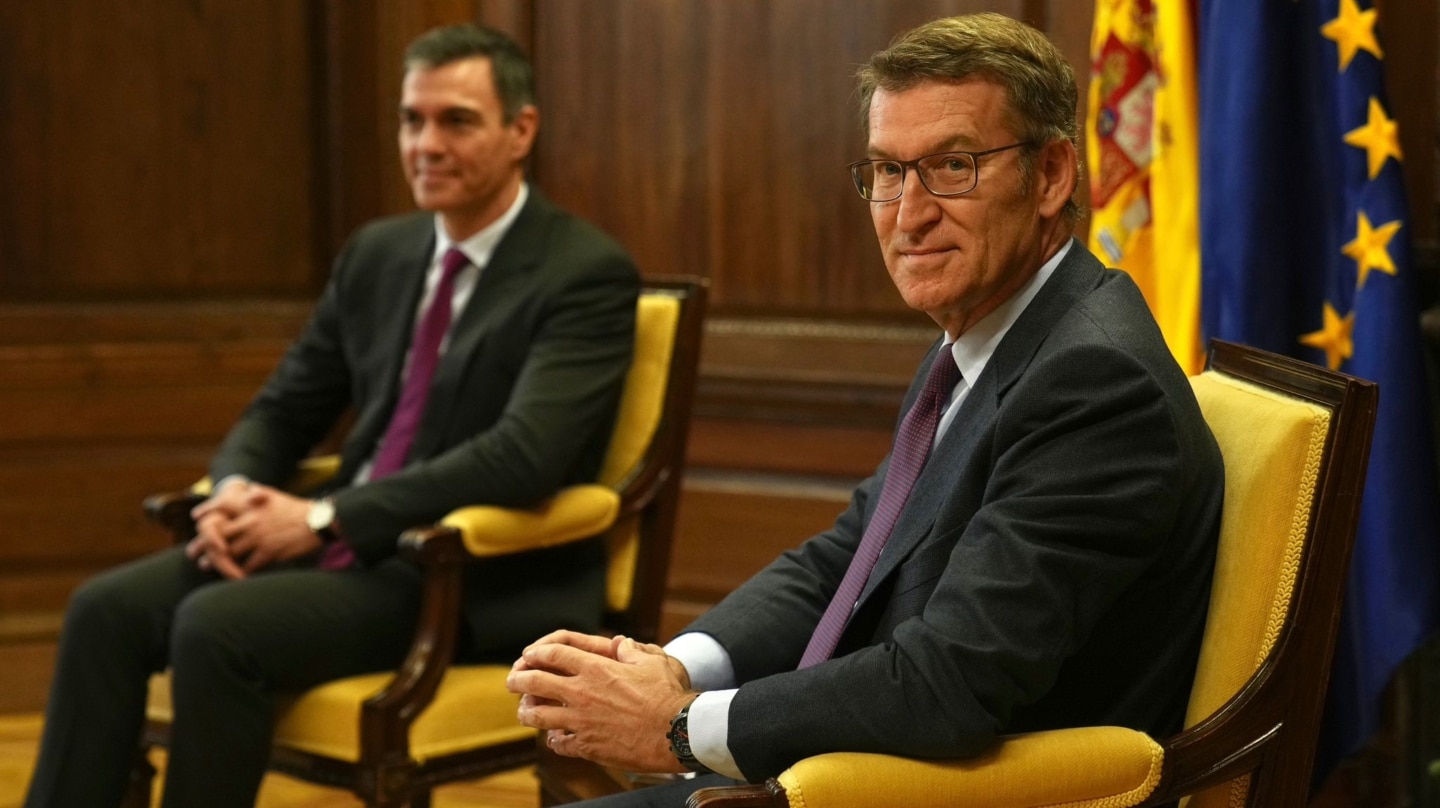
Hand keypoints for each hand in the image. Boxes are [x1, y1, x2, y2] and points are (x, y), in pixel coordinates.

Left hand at [187, 482, 322, 577]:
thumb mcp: (276, 495)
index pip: (222, 506)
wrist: (319, 523)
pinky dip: (238, 572)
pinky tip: (233, 574)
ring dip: (215, 561)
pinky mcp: (269, 553)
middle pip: (218, 533)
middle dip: (202, 544)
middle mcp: (252, 521)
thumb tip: (247, 491)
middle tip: (193, 553)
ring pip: (229, 553)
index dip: (207, 512)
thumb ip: (259, 494)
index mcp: (252, 506)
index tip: (195, 518)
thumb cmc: (296, 510)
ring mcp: (260, 538)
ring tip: (206, 566)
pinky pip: (247, 566)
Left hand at [507, 631, 694, 772]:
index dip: (536, 653)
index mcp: (596, 668)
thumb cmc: (668, 695)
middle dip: (517, 680)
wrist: (677, 732)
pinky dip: (554, 740)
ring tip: (524, 711)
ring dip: (526, 712)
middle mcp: (582, 693)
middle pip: (535, 683)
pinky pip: (559, 743)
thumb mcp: (653, 662)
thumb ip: (632, 651)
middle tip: (512, 681)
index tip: (528, 656)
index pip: (553, 655)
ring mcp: (581, 721)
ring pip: (538, 716)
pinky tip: (555, 738)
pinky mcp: (587, 746)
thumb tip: (621, 644)